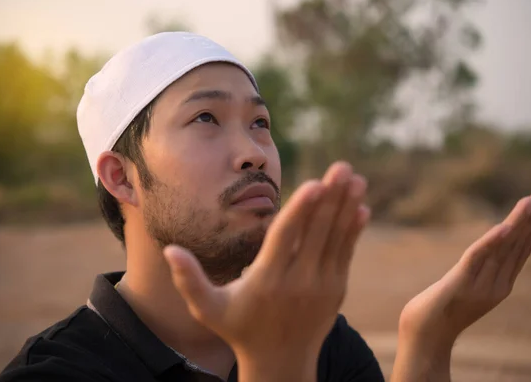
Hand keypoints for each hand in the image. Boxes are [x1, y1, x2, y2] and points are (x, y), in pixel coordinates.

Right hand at [163, 162, 369, 380]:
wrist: (280, 363)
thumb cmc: (239, 330)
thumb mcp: (208, 309)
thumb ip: (189, 280)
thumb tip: (169, 250)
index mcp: (267, 280)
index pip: (285, 238)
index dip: (300, 209)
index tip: (314, 184)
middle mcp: (298, 281)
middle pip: (316, 232)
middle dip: (331, 197)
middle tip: (342, 167)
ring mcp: (321, 286)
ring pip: (336, 239)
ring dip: (347, 207)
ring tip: (356, 178)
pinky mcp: (336, 290)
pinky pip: (345, 253)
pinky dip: (353, 231)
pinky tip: (360, 208)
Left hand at [399, 192, 530, 349]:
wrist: (423, 336)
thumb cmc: (439, 312)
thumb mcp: (465, 289)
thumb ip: (477, 274)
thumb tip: (486, 254)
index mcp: (498, 286)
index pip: (519, 252)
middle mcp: (495, 286)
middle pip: (516, 248)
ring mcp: (479, 286)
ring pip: (502, 249)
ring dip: (518, 224)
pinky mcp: (459, 285)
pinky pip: (477, 259)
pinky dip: (491, 242)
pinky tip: (504, 227)